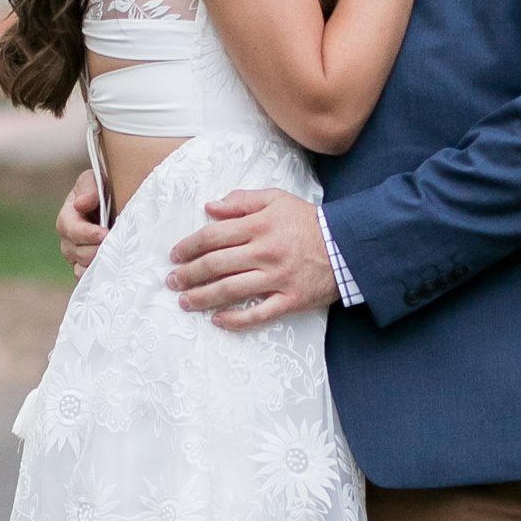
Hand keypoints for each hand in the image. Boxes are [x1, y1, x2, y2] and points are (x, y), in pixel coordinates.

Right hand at [57, 167, 105, 277]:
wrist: (119, 203)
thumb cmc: (105, 188)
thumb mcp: (96, 180)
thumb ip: (89, 188)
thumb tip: (82, 204)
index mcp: (68, 217)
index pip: (70, 229)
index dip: (87, 233)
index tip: (105, 233)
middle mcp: (68, 239)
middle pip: (76, 252)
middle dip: (96, 250)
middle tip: (115, 247)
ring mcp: (77, 256)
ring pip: (80, 267)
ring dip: (97, 264)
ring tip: (115, 258)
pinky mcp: (88, 267)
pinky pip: (87, 279)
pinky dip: (98, 276)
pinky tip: (113, 270)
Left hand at [169, 189, 335, 329]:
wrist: (348, 245)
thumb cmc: (308, 221)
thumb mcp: (277, 199)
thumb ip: (243, 201)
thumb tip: (210, 207)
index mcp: (260, 225)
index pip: (214, 236)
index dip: (189, 246)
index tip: (174, 255)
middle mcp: (266, 252)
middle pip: (217, 264)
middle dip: (189, 274)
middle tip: (171, 281)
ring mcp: (278, 278)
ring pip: (231, 290)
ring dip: (203, 297)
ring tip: (184, 301)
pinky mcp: (291, 299)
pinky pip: (259, 314)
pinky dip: (236, 320)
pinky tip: (217, 320)